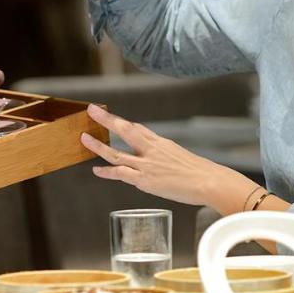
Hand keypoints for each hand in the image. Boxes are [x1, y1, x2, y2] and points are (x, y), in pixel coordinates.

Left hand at [78, 104, 251, 211]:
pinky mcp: (146, 181)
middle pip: (125, 130)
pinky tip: (96, 171)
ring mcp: (147, 165)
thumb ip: (166, 157)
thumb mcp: (181, 157)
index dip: (122, 123)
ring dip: (98, 146)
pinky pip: (121, 174)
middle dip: (106, 120)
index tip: (110, 117)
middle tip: (91, 111)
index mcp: (161, 143)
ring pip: (117, 153)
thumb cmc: (200, 172)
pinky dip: (107, 172)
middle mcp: (152, 150)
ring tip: (84, 139)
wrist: (209, 181)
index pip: (138, 129)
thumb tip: (160, 162)